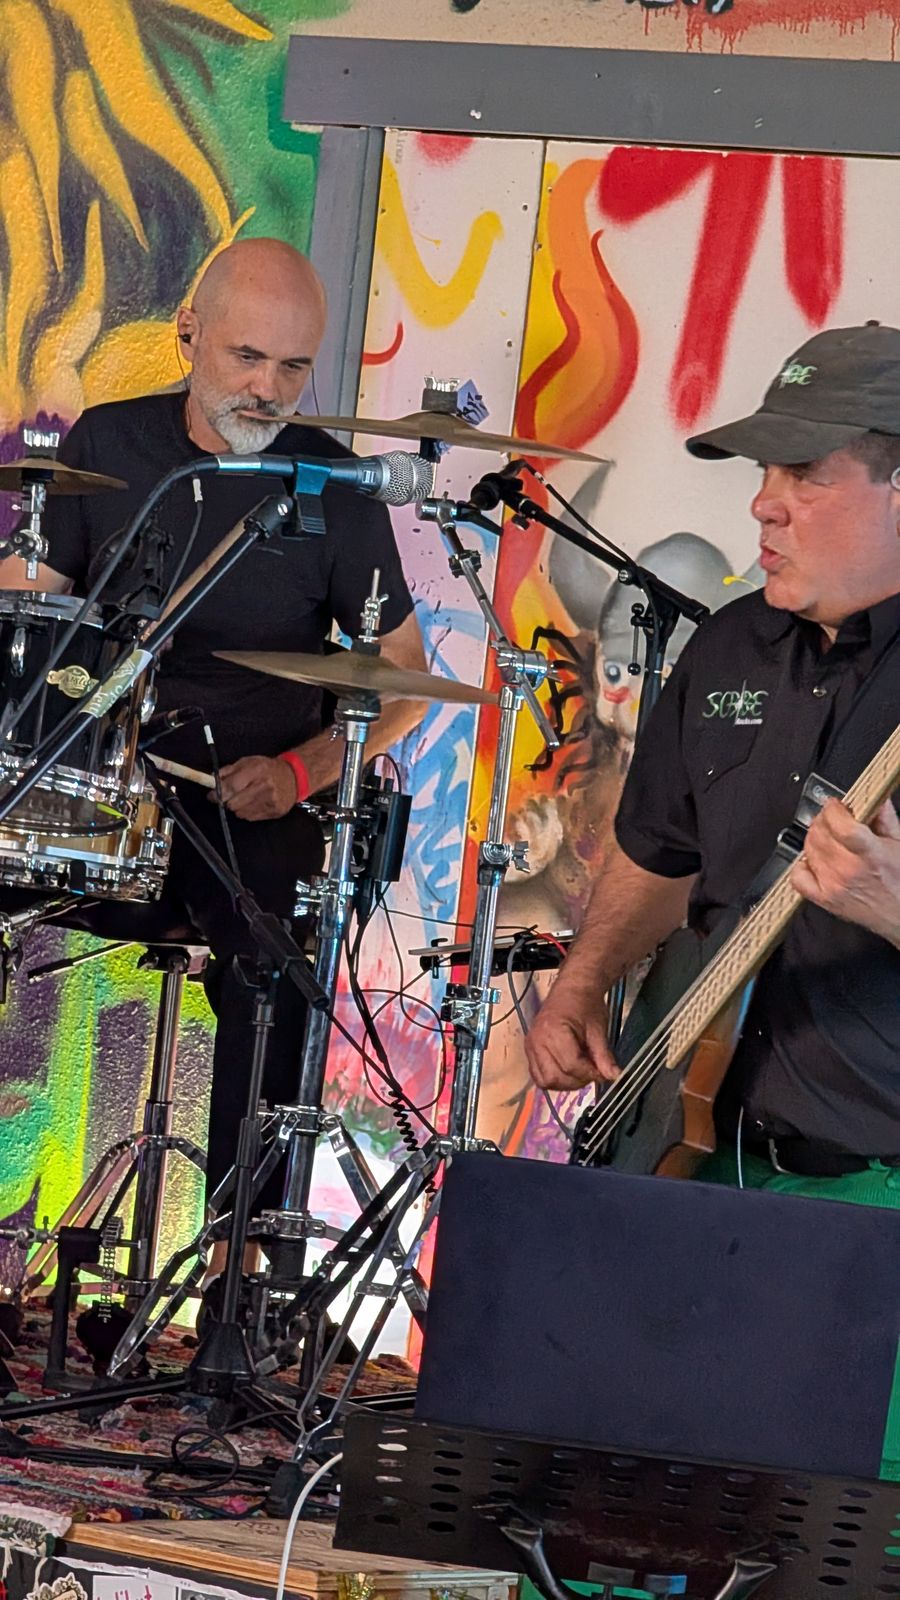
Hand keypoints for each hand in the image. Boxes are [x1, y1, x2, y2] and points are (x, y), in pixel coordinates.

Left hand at [213, 755, 297, 820]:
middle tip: (229, 796)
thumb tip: (212, 780)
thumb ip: (228, 771)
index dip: (217, 793)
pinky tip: (254, 803)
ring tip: (245, 798)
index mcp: (257, 770)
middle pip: (233, 803)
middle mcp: (264, 786)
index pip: (231, 787)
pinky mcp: (274, 812)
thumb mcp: (247, 762)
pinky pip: (250, 818)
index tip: (211, 795)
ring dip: (237, 807)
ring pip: (240, 813)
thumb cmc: (267, 769)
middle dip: (227, 801)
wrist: (293, 777)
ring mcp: (271, 801)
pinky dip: (247, 812)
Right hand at [525, 975, 619, 1090]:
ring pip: (544, 1080)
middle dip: (577, 1081)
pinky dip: (553, 1078)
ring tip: (580, 1072)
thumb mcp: (598, 1029)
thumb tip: (613, 1076)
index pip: (571, 1065)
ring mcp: (530, 1046)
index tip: (602, 1073)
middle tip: (592, 1073)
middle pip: (555, 1077)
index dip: (589, 1074)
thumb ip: (604, 1056)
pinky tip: (568, 1071)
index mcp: (554, 1031)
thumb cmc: (585, 1003)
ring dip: (565, 1083)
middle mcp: (537, 1040)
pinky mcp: (529, 1049)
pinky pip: (538, 1075)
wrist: (573, 988)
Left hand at [792, 797, 899, 945]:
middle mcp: (849, 870)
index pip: (840, 825)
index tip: (837, 804)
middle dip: (824, 819)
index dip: (834, 810)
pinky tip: (815, 859)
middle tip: (833, 817)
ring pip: (808, 849)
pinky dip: (802, 863)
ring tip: (829, 837)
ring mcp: (833, 886)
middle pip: (820, 834)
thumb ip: (885, 818)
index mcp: (871, 855)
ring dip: (815, 837)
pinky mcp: (824, 899)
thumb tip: (874, 797)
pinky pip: (798, 876)